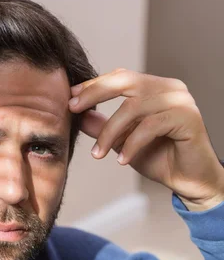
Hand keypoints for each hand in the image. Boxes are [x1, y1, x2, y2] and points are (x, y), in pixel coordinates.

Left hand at [69, 68, 223, 210]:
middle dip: (95, 94)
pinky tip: (121, 160)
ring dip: (110, 131)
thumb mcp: (123, 141)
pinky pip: (150, 126)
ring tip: (98, 154)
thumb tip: (80, 116)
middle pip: (126, 81)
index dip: (94, 85)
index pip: (121, 77)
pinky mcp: (188, 118)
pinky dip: (131, 144)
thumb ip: (104, 126)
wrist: (188, 181)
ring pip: (134, 107)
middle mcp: (170, 88)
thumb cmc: (160, 159)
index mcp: (156, 88)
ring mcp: (180, 101)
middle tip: (74, 109)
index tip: (70, 98)